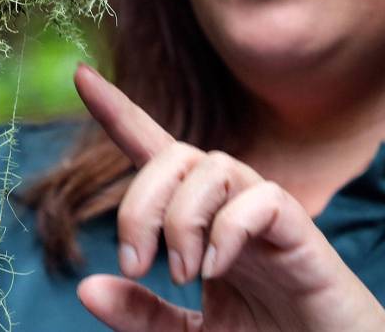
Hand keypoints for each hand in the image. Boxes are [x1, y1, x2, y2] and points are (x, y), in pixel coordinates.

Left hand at [73, 64, 384, 331]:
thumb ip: (142, 314)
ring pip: (215, 166)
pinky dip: (228, 230)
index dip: (120, 114)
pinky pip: (263, 201)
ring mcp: (268, 217)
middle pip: (176, 153)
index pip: (156, 153)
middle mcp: (232, 207)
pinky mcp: (303, 236)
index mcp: (202, 222)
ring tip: (182, 275)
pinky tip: (216, 270)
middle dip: (139, 200)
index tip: (80, 75)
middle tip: (136, 263)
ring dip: (181, 218)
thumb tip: (87, 287)